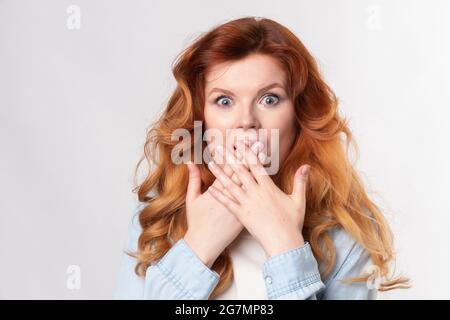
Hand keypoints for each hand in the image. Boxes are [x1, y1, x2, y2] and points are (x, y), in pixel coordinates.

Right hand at [183, 143, 261, 267]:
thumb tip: (189, 162)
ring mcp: (239, 206)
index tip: (239, 141)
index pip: (227, 168)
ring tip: (264, 156)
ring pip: (251, 184)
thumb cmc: (197, 221)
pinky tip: (267, 181)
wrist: (205, 243)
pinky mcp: (245, 215)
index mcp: (217, 190)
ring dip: (257, 170)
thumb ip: (193, 179)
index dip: (234, 154)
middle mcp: (231, 196)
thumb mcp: (192, 199)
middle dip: (249, 157)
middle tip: (256, 142)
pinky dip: (260, 189)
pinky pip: (254, 200)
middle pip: (242, 172)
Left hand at [207, 142, 309, 256]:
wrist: (283, 242)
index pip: (256, 166)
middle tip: (220, 147)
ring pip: (231, 185)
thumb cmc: (292, 223)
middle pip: (240, 171)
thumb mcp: (298, 200)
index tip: (240, 142)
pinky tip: (210, 188)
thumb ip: (300, 181)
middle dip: (229, 158)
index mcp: (269, 188)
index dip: (248, 153)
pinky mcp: (241, 215)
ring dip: (220, 174)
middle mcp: (256, 193)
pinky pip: (228, 203)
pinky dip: (219, 195)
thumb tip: (306, 165)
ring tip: (211, 163)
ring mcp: (247, 204)